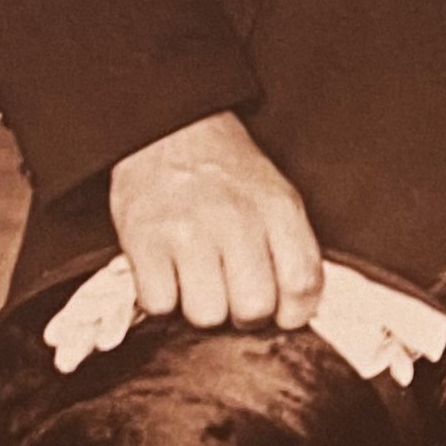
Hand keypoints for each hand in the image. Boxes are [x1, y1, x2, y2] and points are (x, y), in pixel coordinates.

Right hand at [109, 112, 322, 328]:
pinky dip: (161, 298)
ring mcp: (187, 231)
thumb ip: (294, 249)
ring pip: (206, 315)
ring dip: (201, 307)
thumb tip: (297, 311)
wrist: (169, 131)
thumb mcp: (277, 196)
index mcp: (278, 209)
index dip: (293, 312)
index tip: (280, 312)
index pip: (302, 285)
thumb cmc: (226, 173)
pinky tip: (168, 273)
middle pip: (253, 309)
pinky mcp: (143, 240)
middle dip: (244, 313)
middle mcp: (236, 219)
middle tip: (231, 291)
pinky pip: (159, 304)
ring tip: (197, 279)